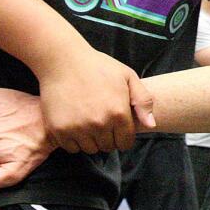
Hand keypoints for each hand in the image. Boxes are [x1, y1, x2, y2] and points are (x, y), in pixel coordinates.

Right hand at [36, 47, 154, 153]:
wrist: (63, 61)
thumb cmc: (98, 67)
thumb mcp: (128, 77)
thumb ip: (143, 101)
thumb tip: (151, 125)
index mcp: (118, 113)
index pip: (125, 143)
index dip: (123, 136)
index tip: (117, 127)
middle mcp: (99, 124)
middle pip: (108, 147)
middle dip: (108, 137)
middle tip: (101, 120)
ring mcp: (78, 128)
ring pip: (90, 149)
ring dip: (91, 140)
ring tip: (88, 121)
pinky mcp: (59, 129)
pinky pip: (71, 147)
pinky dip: (73, 140)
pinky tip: (75, 124)